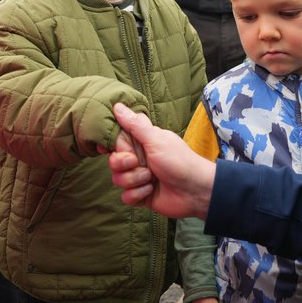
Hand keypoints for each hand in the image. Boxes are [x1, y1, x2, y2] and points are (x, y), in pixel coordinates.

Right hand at [108, 103, 214, 218]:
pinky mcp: (140, 195)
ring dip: (134, 180)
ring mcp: (139, 178)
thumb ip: (135, 124)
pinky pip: (126, 197)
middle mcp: (138, 159)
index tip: (106, 148)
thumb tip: (118, 105)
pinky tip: (151, 191)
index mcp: (141, 143)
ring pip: (118, 180)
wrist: (195, 191)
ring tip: (151, 179)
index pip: (115, 141)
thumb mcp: (156, 140)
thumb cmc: (179, 161)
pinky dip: (138, 194)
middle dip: (124, 164)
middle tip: (138, 163)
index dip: (109, 145)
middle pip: (113, 161)